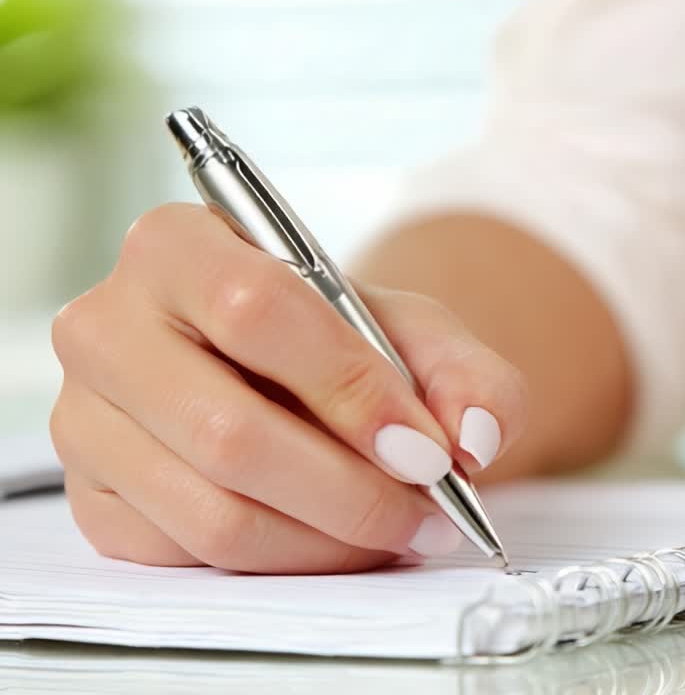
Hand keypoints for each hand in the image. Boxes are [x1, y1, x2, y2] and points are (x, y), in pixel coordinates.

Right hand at [50, 203, 526, 572]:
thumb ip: (468, 374)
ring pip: (215, 513)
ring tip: (402, 532)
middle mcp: (107, 326)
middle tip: (430, 513)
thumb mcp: (417, 331)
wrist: (288, 374)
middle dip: (352, 492)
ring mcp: (85, 419)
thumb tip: (475, 438)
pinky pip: (193, 556)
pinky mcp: (92, 497)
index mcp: (177, 245)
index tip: (427, 452)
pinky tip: (340, 541)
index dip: (351, 390)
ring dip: (330, 540)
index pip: (257, 310)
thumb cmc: (343, 340)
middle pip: (229, 434)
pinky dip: (288, 563)